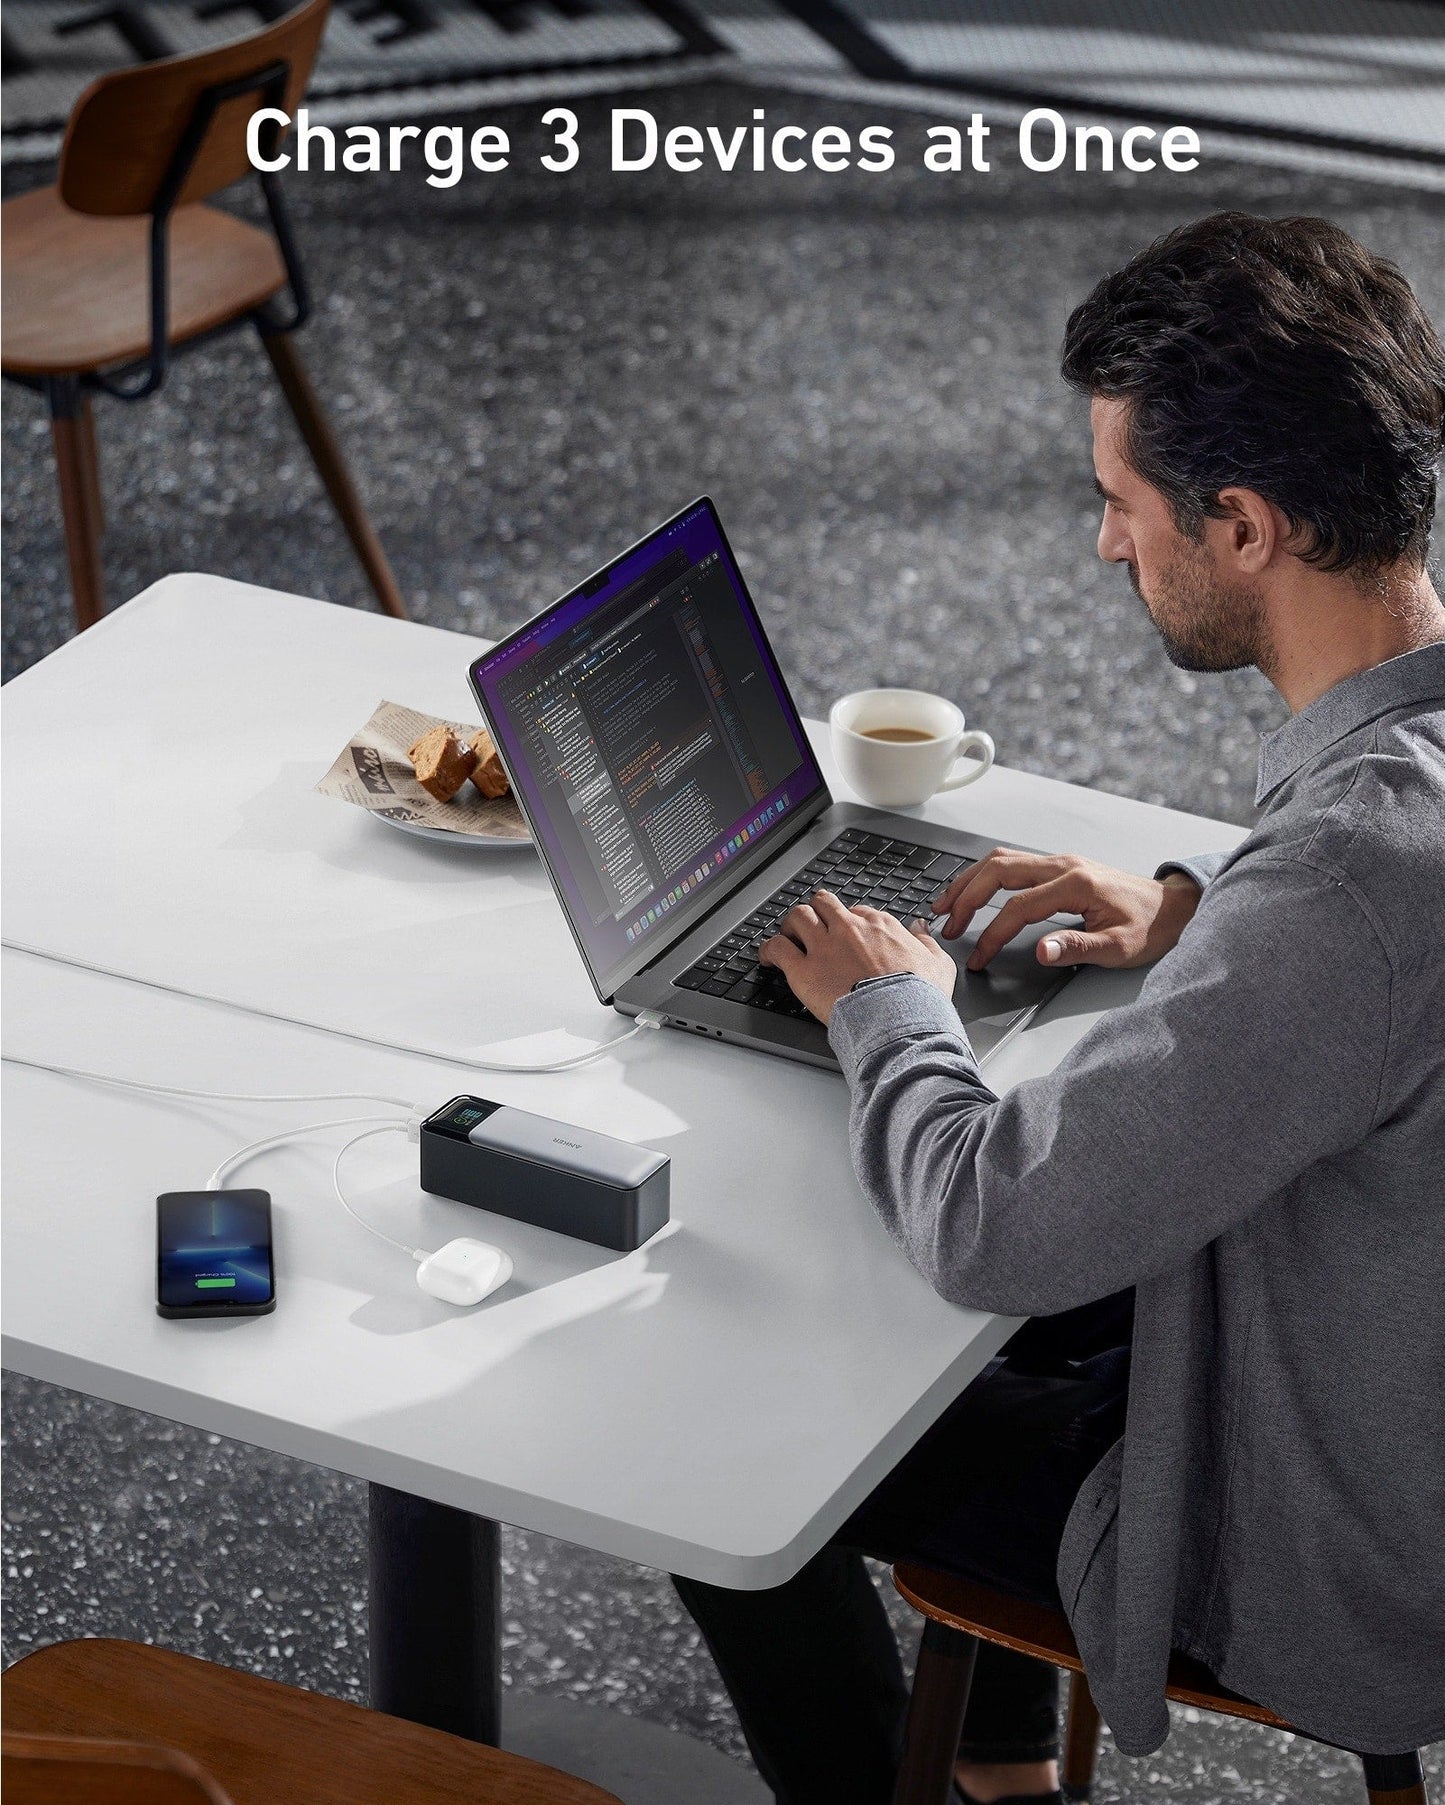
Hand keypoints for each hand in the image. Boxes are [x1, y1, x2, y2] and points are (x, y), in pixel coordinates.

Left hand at [759, 890, 957, 1026]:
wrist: (900, 1021)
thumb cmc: (920, 997)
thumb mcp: (939, 964)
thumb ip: (927, 941)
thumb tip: (920, 928)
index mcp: (879, 926)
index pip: (856, 912)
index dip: (848, 922)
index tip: (845, 934)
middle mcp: (848, 929)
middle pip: (823, 905)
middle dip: (817, 913)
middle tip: (812, 927)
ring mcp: (823, 947)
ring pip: (797, 917)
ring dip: (791, 925)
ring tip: (788, 937)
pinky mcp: (803, 970)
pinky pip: (777, 948)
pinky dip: (769, 950)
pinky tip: (767, 958)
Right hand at [934, 848, 1201, 970]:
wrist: (1174, 907)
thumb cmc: (1150, 926)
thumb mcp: (1120, 947)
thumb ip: (1077, 947)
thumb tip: (1042, 951)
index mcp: (1075, 884)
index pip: (1017, 907)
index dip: (991, 934)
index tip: (977, 957)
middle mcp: (1063, 866)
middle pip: (997, 871)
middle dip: (966, 898)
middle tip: (947, 926)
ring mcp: (1059, 862)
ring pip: (1000, 861)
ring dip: (969, 881)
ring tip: (946, 904)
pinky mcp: (1059, 868)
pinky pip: (1012, 863)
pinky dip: (985, 876)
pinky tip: (973, 891)